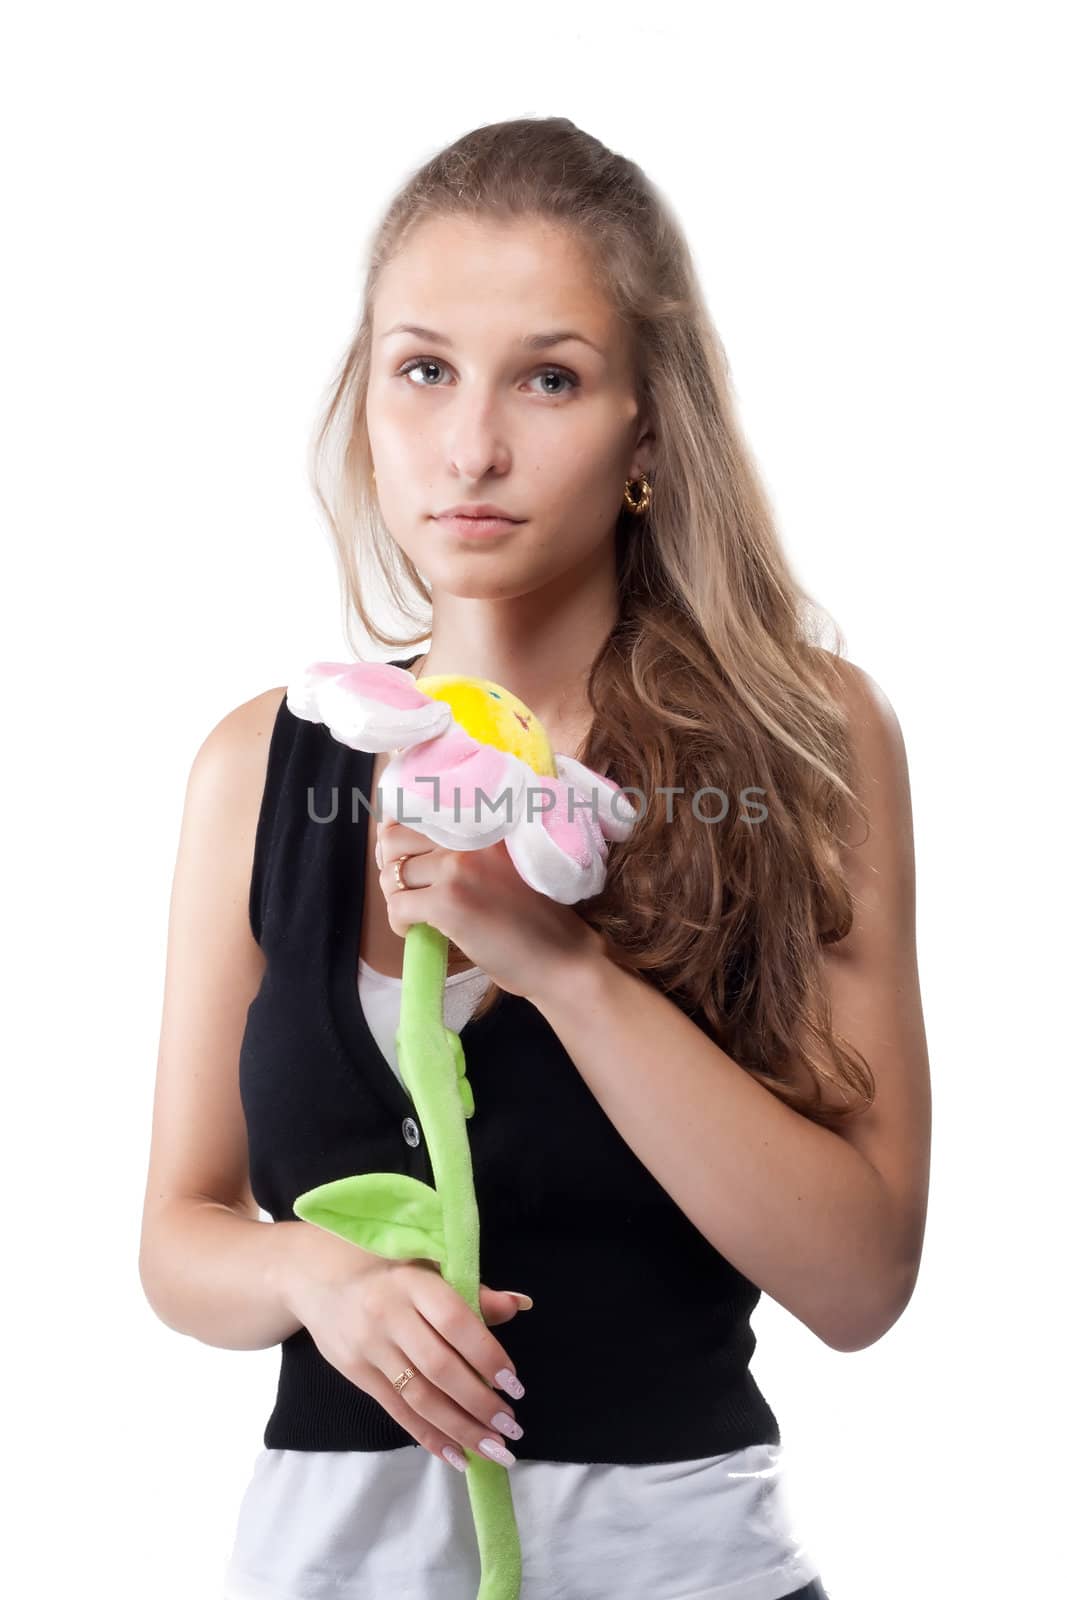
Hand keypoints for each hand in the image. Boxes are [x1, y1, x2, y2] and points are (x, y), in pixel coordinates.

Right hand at [278, 1220, 530, 1471]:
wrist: (313, 1276)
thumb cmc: (385, 1267)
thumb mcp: (426, 1265)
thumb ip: (472, 1290)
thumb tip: (521, 1305)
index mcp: (413, 1282)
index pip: (455, 1322)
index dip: (486, 1354)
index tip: (514, 1383)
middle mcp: (389, 1316)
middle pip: (438, 1368)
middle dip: (479, 1402)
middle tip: (512, 1426)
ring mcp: (369, 1348)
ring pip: (420, 1397)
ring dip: (460, 1428)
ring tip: (495, 1449)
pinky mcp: (355, 1374)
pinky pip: (397, 1412)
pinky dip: (429, 1436)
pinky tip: (457, 1455)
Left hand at [375, 819, 604, 1006]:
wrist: (561, 955)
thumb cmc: (536, 914)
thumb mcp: (505, 861)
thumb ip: (467, 846)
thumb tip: (403, 844)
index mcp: (485, 821)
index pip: (417, 806)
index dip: (396, 829)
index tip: (399, 852)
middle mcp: (470, 835)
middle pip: (394, 838)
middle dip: (390, 865)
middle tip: (406, 888)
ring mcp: (458, 866)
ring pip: (392, 874)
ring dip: (396, 896)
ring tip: (416, 914)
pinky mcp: (449, 902)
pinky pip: (398, 907)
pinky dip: (400, 923)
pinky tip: (419, 931)